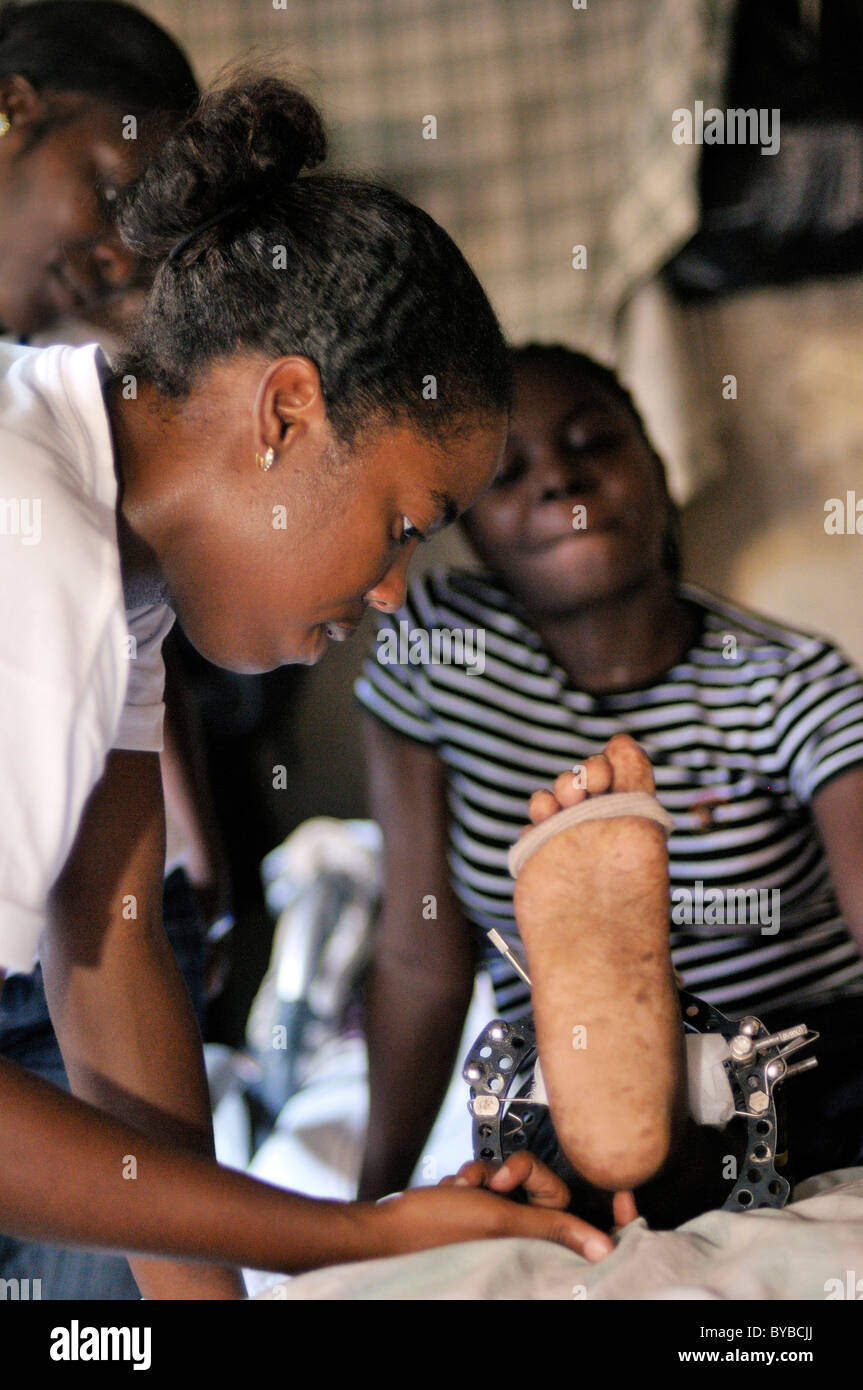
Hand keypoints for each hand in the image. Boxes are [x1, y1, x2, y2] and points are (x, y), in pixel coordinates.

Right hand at [442, 1153, 639, 1232]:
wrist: (388, 1223)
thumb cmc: (438, 1226)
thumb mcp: (503, 1220)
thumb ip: (553, 1225)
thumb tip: (603, 1248)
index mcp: (534, 1244)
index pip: (586, 1231)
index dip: (610, 1215)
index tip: (625, 1194)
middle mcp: (522, 1234)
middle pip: (551, 1190)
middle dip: (524, 1173)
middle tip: (501, 1178)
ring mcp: (501, 1220)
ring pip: (519, 1180)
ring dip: (491, 1173)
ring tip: (467, 1186)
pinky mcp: (481, 1207)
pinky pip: (493, 1179)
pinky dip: (473, 1178)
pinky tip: (455, 1187)